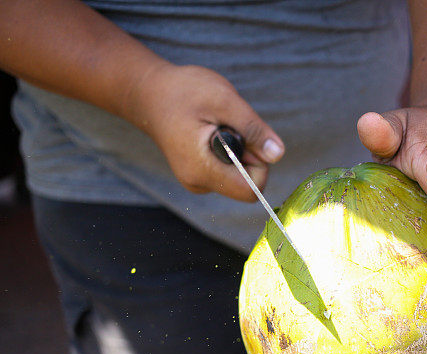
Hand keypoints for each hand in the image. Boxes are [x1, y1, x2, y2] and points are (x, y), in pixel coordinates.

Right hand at [125, 63, 283, 201]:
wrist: (148, 93)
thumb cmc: (183, 91)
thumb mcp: (224, 100)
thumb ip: (253, 129)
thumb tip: (278, 154)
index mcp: (203, 170)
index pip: (250, 190)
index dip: (259, 164)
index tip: (246, 137)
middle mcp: (198, 183)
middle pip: (245, 184)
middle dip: (248, 154)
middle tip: (228, 125)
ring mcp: (197, 181)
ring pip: (237, 176)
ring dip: (238, 150)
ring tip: (214, 125)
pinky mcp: (198, 175)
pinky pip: (227, 170)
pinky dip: (228, 151)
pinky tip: (210, 131)